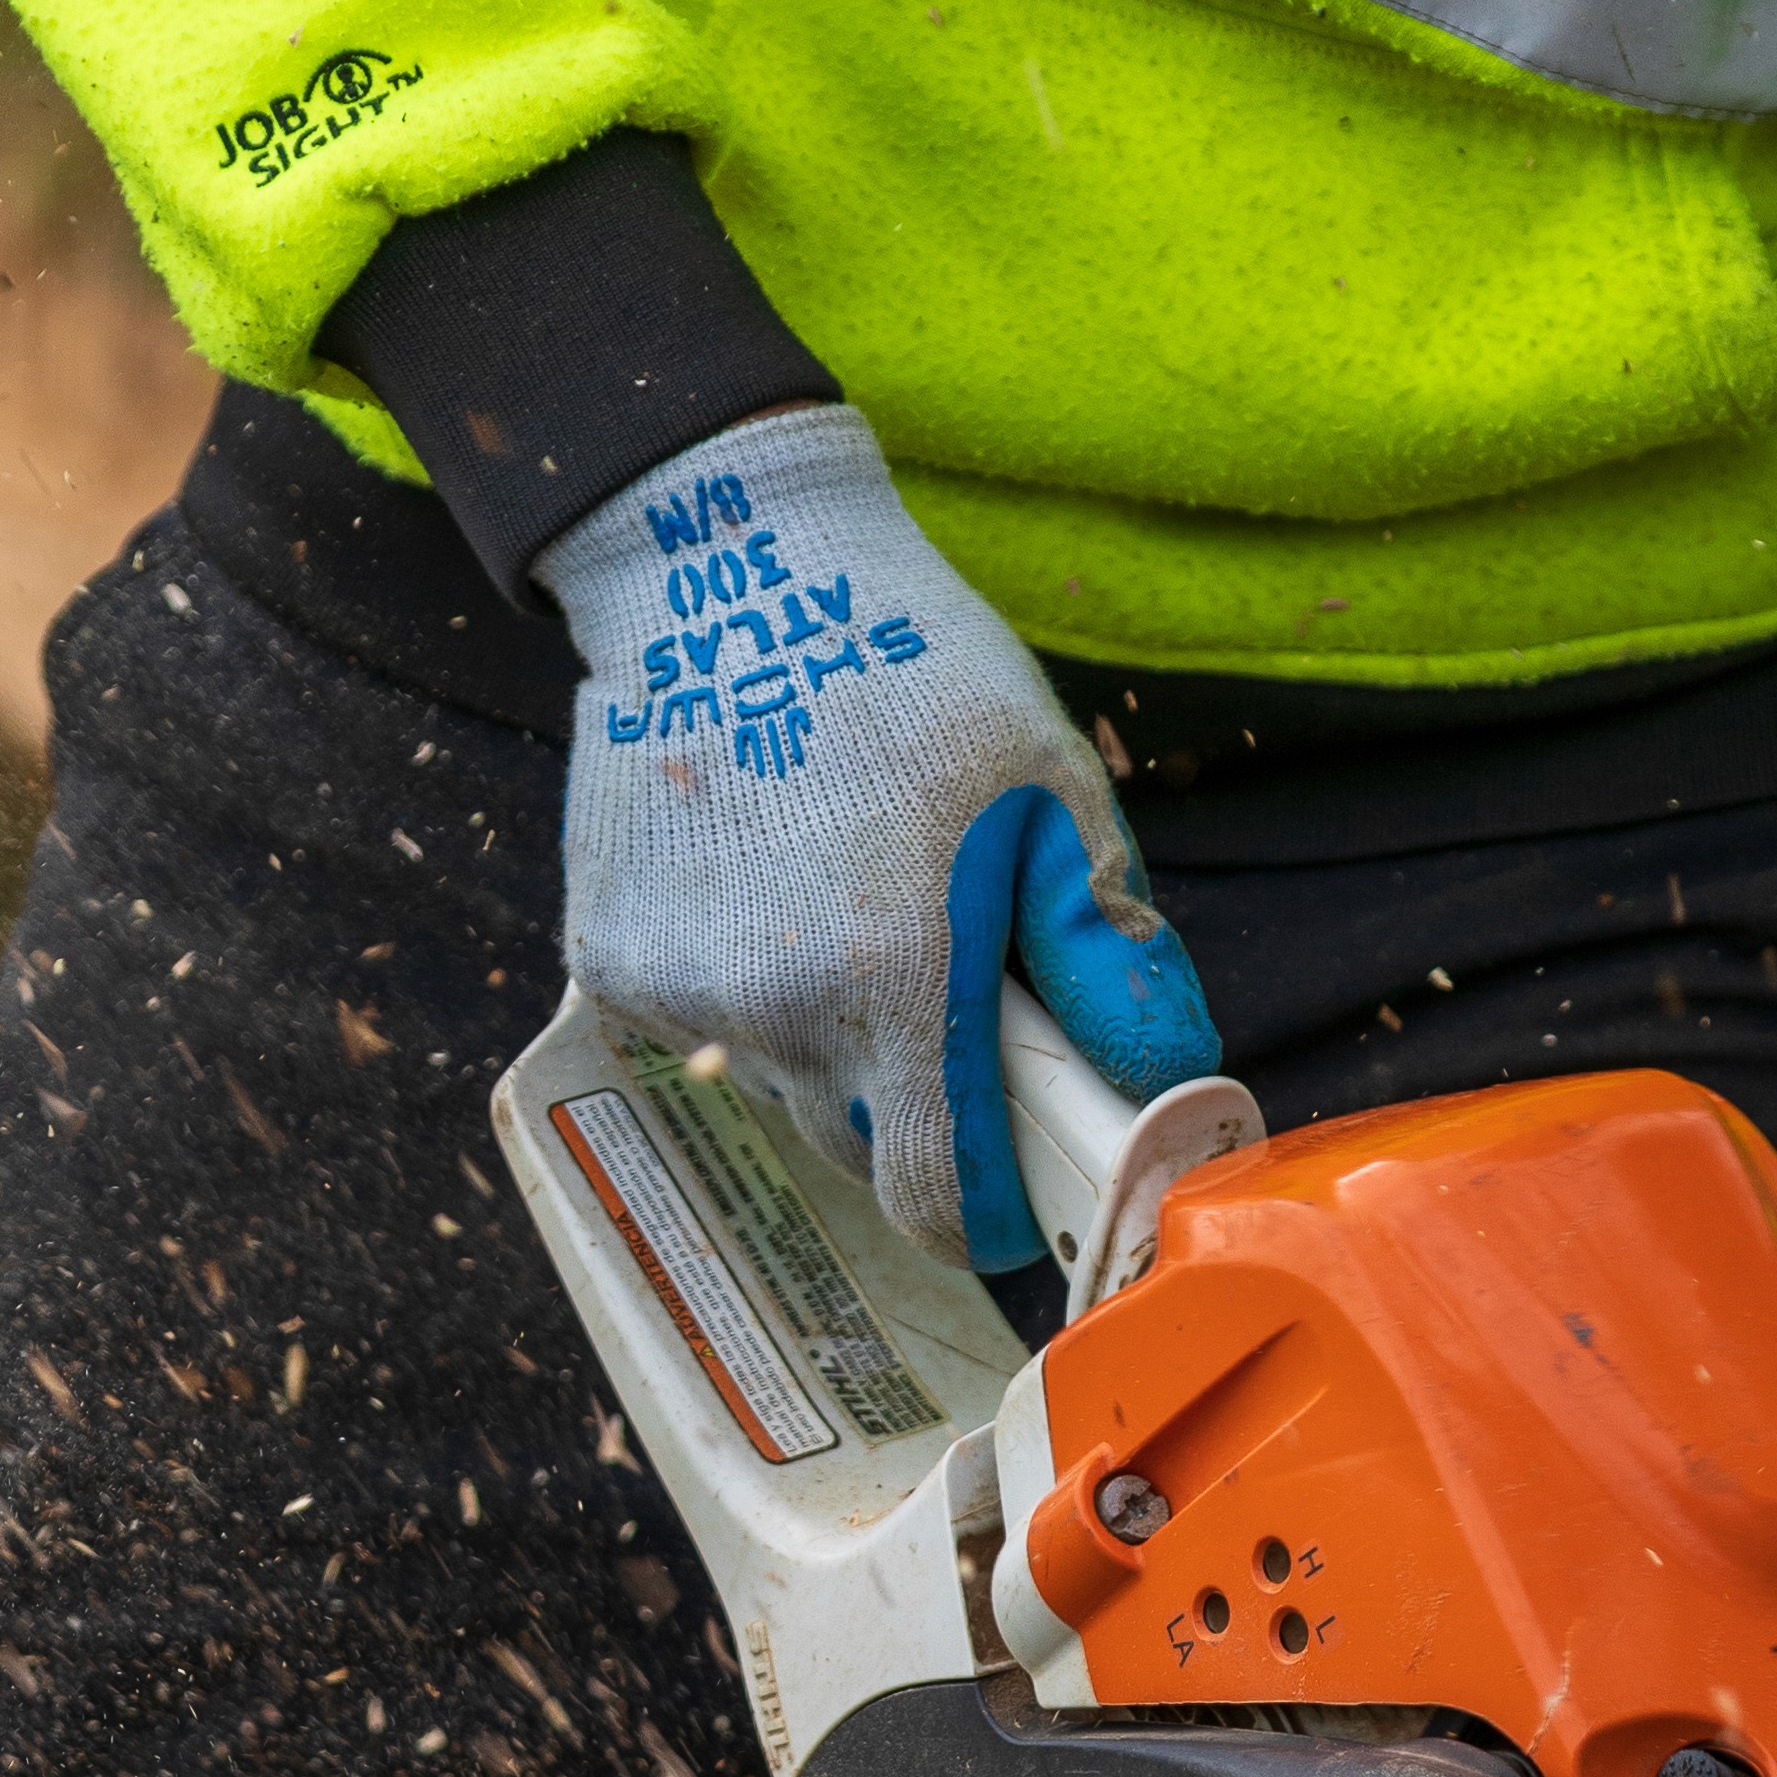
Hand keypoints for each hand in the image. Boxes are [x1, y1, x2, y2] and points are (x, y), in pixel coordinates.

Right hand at [534, 407, 1219, 1273]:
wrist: (722, 566)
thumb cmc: (912, 671)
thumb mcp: (1053, 792)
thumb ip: (1110, 958)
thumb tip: (1159, 1093)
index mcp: (898, 979)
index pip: (936, 1203)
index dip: (984, 1210)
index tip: (1011, 1180)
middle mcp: (778, 1008)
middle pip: (866, 1152)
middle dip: (917, 1103)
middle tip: (939, 981)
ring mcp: (686, 993)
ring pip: (789, 1092)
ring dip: (832, 1041)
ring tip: (846, 903)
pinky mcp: (616, 966)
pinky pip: (711, 1033)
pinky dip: (749, 990)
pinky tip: (764, 880)